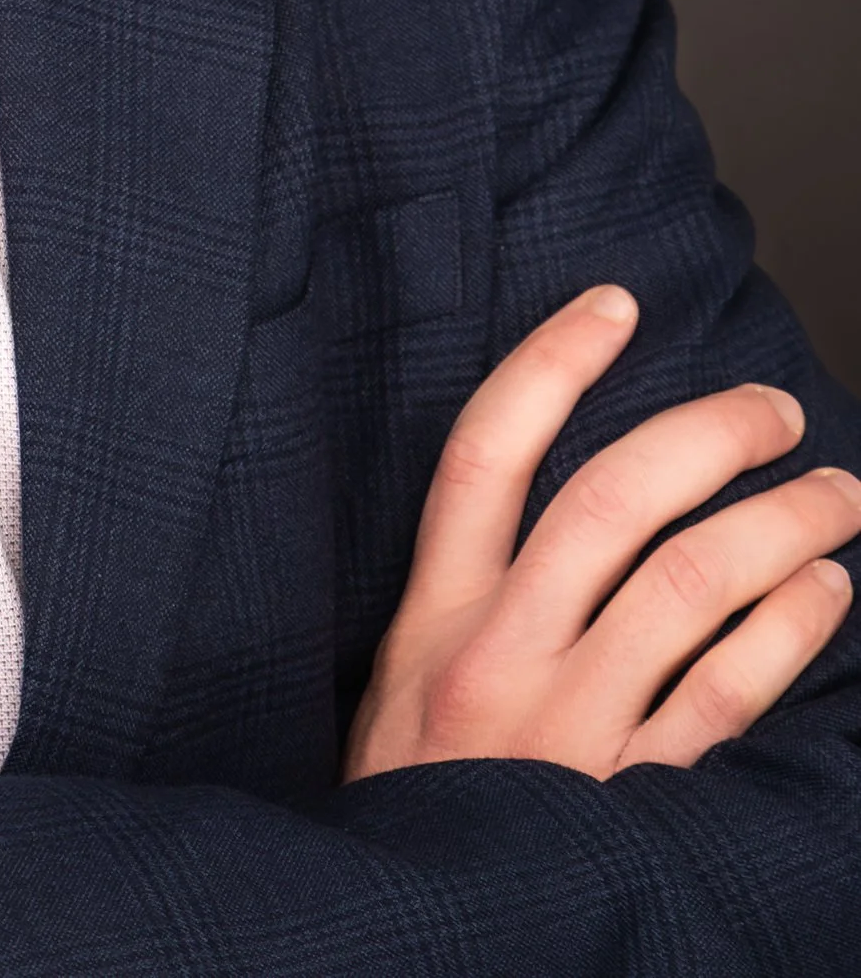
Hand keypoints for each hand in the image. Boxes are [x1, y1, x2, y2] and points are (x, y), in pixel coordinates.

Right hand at [347, 283, 860, 779]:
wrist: (413, 934)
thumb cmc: (415, 804)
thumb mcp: (401, 688)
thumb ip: (465, 604)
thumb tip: (551, 500)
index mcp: (433, 616)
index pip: (487, 452)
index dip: (553, 364)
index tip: (616, 304)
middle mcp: (499, 654)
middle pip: (612, 500)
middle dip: (707, 435)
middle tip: (772, 409)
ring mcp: (570, 726)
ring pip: (690, 583)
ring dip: (781, 524)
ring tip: (835, 493)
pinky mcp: (634, 798)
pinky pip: (730, 691)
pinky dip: (791, 628)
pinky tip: (827, 591)